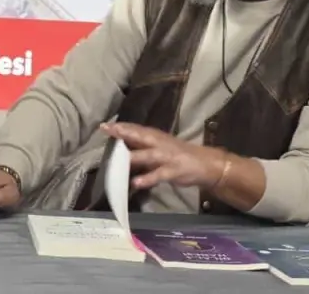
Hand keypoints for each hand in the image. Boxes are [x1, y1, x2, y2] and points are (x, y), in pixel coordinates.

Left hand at [101, 122, 224, 191]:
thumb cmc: (178, 155)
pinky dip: (147, 178)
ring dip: (133, 156)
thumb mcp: (158, 148)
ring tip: (116, 160)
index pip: (135, 129)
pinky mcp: (173, 171)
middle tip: (108, 130)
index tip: (103, 126)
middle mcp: (159, 143)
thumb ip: (141, 147)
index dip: (120, 127)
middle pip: (139, 136)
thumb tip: (120, 147)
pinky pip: (158, 175)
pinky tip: (135, 182)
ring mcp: (166, 157)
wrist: (205, 164)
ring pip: (147, 155)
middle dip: (124, 133)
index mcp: (155, 137)